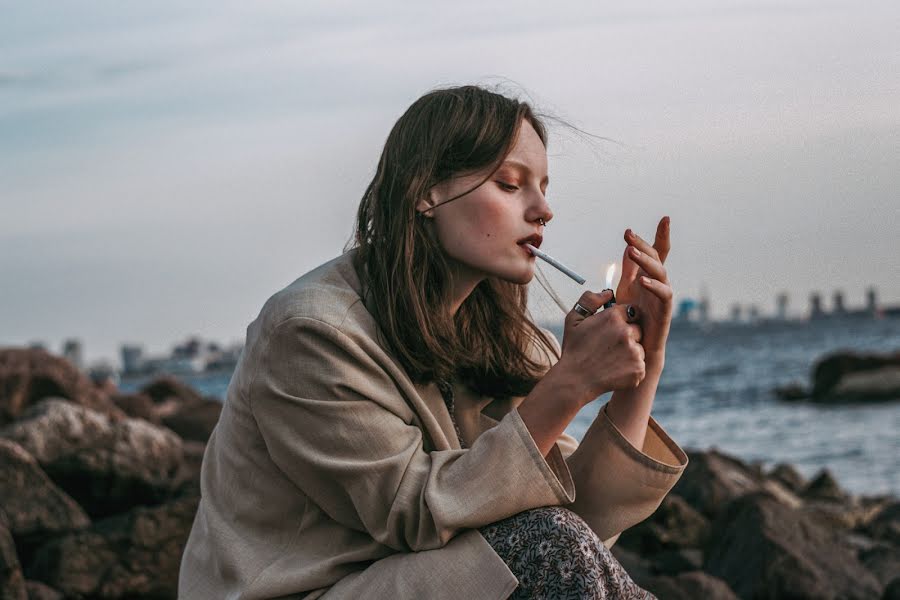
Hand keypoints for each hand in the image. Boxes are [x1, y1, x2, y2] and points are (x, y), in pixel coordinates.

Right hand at [558, 289, 646, 400]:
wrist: (575, 380)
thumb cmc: (574, 349)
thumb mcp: (574, 319)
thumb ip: (590, 299)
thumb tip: (608, 292)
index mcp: (613, 317)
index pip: (630, 310)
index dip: (621, 320)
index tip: (610, 330)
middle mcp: (627, 332)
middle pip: (638, 328)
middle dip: (627, 335)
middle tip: (609, 346)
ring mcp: (634, 352)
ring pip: (640, 347)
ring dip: (630, 351)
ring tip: (610, 359)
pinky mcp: (639, 369)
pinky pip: (640, 364)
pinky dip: (631, 368)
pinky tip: (614, 370)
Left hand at [615, 216, 673, 361]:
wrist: (637, 347)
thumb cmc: (632, 319)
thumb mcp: (627, 289)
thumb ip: (629, 269)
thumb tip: (628, 247)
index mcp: (650, 276)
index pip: (658, 252)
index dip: (662, 236)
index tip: (666, 218)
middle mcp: (659, 283)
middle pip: (657, 258)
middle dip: (643, 245)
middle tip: (628, 236)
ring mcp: (663, 296)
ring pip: (661, 273)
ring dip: (646, 261)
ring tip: (631, 252)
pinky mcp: (664, 312)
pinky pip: (663, 296)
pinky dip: (653, 286)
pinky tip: (642, 280)